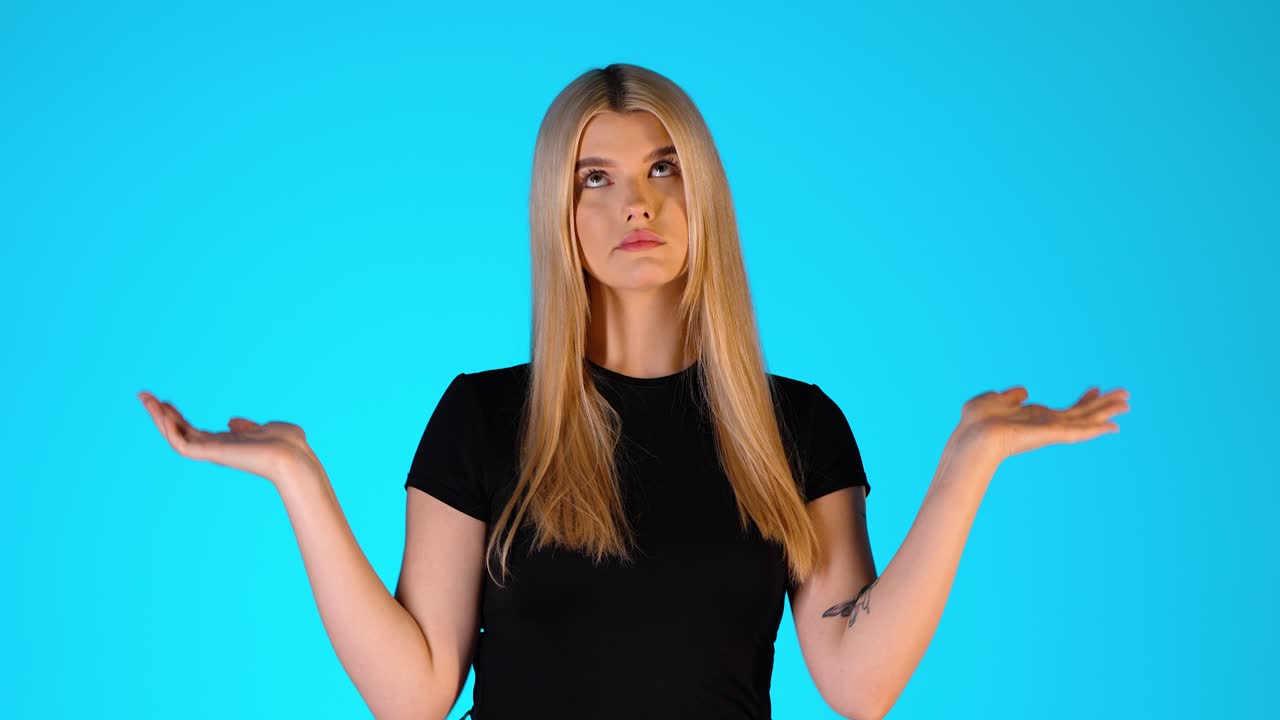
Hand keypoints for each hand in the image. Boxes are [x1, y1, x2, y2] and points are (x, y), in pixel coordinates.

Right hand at [137, 391, 319, 486]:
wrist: (295, 457)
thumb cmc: (290, 445)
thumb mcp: (267, 429)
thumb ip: (248, 427)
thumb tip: (232, 421)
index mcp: (227, 443)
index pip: (194, 431)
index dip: (177, 417)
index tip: (165, 401)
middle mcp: (216, 449)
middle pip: (179, 432)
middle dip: (160, 414)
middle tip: (144, 396)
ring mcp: (213, 452)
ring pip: (175, 437)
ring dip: (158, 419)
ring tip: (146, 399)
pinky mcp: (212, 454)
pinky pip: (182, 444)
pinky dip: (169, 430)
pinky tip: (161, 412)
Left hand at [958, 384, 1130, 463]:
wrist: (972, 435)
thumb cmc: (976, 421)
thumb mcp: (994, 400)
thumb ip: (1010, 397)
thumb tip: (1023, 391)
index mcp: (1034, 418)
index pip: (1065, 410)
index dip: (1082, 400)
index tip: (1096, 388)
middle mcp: (1046, 425)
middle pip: (1081, 414)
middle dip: (1102, 405)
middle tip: (1126, 396)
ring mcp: (1050, 430)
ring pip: (1085, 420)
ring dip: (1106, 411)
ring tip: (1127, 404)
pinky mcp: (1051, 434)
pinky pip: (1078, 431)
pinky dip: (1096, 428)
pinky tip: (1113, 426)